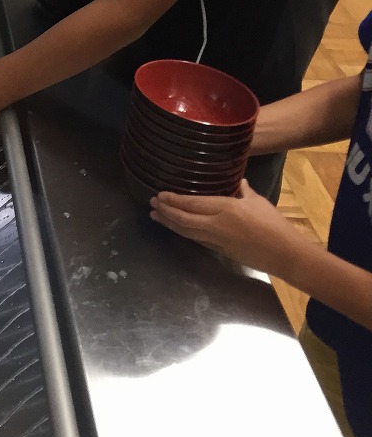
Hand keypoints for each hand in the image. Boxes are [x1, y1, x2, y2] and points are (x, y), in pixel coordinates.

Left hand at [150, 180, 304, 277]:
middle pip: (184, 219)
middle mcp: (216, 225)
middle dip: (166, 212)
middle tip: (152, 204)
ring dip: (170, 224)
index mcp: (225, 208)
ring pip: (187, 232)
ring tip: (156, 217)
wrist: (284, 254)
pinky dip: (184, 232)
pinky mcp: (220, 251)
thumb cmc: (273, 224)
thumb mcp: (258, 202)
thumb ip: (244, 191)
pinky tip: (177, 229)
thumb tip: (239, 182)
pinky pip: (197, 239)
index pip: (192, 204)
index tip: (160, 195)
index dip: (174, 200)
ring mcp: (217, 240)